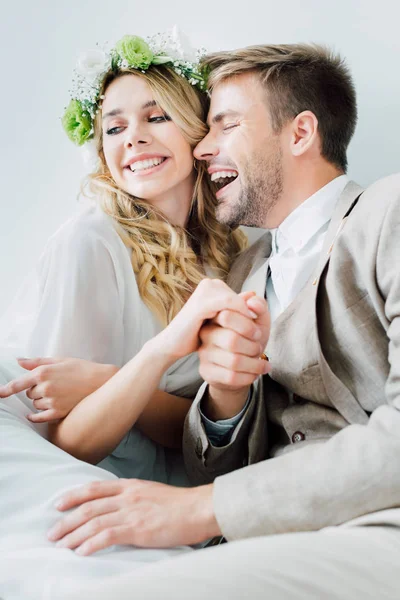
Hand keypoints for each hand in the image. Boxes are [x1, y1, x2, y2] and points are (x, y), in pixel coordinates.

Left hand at [0, 357, 117, 422]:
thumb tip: (19, 361)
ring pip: (35, 405)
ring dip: (41, 401)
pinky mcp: (59, 412)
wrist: (100, 381)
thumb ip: (36, 362)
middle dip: (36, 390)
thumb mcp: (59, 360)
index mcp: (43, 372)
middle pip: (29, 394)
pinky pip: (39, 417)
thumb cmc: (80, 368)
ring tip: (58, 394)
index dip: (6, 389)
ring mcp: (52, 401)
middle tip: (53, 385)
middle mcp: (45, 387)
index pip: (19, 383)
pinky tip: (33, 415)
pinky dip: (35, 416)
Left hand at [48, 479, 218, 554]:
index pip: (95, 488)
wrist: (199, 508)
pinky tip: (81, 552)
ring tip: (62, 546)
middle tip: (52, 533)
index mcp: (131, 486)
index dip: (73, 495)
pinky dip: (91, 544)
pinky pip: (108, 536)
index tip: (58, 504)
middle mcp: (127, 496)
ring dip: (74, 534)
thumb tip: (117, 508)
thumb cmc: (180, 505)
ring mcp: (132, 512)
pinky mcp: (138, 529)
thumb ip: (133, 497)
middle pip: (88, 506)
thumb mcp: (152, 493)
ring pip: (94, 521)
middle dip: (67, 520)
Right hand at [153, 278, 258, 361]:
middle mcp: (208, 284)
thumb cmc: (195, 333)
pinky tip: (244, 333)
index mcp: (213, 287)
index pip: (241, 297)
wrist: (173, 344)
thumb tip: (253, 294)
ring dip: (247, 319)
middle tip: (257, 334)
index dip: (252, 313)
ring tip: (253, 336)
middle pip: (241, 297)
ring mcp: (204, 291)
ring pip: (237, 301)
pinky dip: (240, 318)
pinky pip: (229, 305)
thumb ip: (235, 307)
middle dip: (250, 316)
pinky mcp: (202, 302)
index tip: (258, 330)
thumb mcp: (220, 321)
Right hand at [198, 295, 270, 418]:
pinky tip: (255, 374)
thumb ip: (259, 306)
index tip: (257, 333)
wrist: (241, 366)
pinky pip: (231, 376)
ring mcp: (204, 353)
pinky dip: (249, 376)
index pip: (227, 315)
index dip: (248, 326)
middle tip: (259, 349)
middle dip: (253, 347)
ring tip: (263, 364)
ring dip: (255, 365)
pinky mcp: (206, 371)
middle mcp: (206, 333)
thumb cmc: (249, 339)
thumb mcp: (258, 321)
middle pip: (232, 340)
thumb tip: (251, 299)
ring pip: (234, 361)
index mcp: (216, 316)